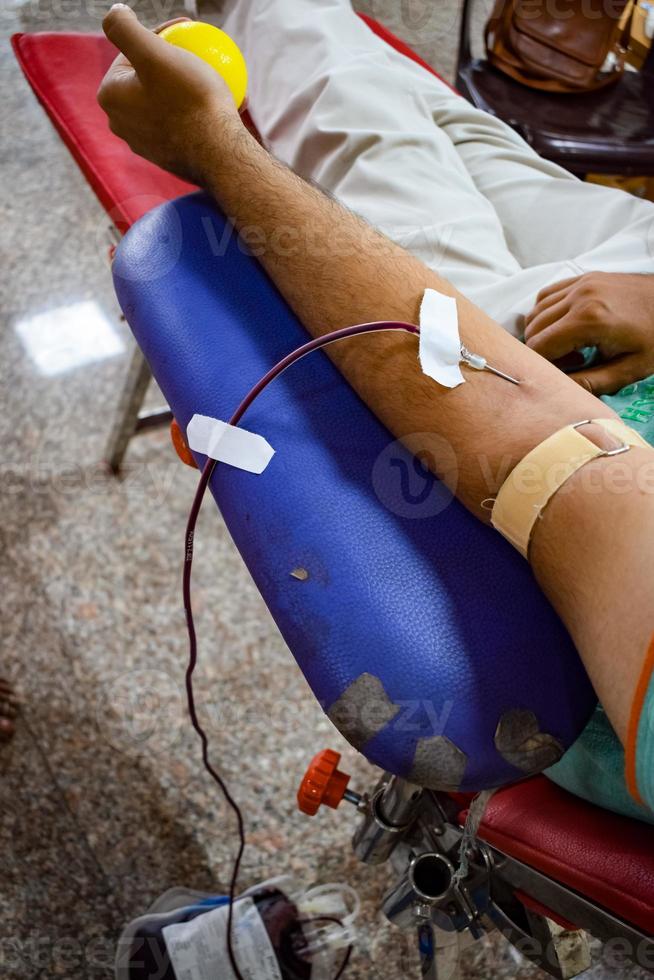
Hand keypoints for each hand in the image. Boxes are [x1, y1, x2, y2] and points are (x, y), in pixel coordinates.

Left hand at [98, 4, 240, 183]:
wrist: (219, 155)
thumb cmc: (189, 102)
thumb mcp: (154, 54)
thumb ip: (125, 28)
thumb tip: (113, 12)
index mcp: (110, 96)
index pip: (133, 52)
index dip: (161, 37)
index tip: (188, 32)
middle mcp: (121, 123)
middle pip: (149, 76)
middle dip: (173, 62)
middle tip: (202, 54)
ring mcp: (144, 143)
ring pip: (166, 99)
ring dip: (187, 85)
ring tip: (214, 77)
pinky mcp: (168, 155)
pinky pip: (180, 123)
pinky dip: (195, 110)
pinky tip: (218, 102)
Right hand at [524, 272, 653, 395]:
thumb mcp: (629, 369)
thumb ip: (590, 383)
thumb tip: (557, 390)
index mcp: (589, 320)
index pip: (539, 346)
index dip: (544, 365)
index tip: (568, 371)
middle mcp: (579, 296)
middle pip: (532, 329)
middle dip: (542, 351)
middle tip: (573, 361)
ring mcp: (580, 283)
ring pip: (535, 312)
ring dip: (542, 332)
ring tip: (571, 344)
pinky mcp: (583, 277)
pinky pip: (546, 295)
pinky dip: (545, 313)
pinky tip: (565, 326)